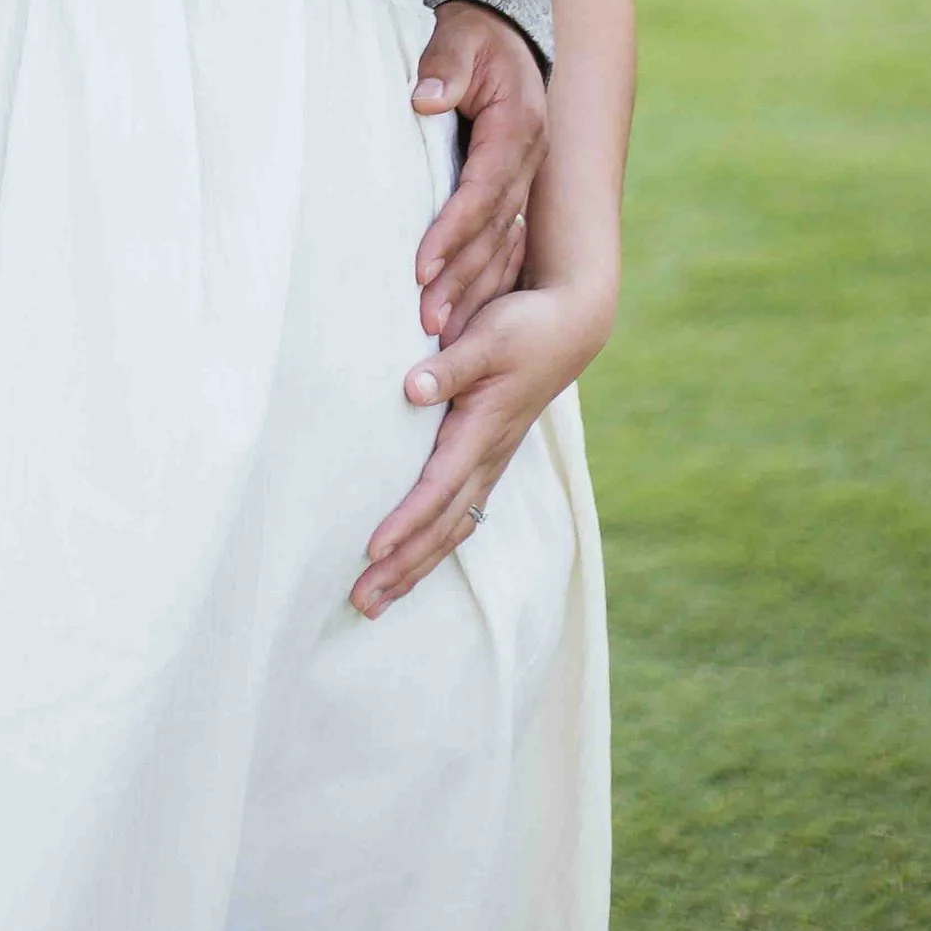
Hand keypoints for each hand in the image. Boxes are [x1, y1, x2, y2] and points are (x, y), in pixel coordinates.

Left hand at [352, 279, 611, 617]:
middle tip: (360, 601)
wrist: (570, 328)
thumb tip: (412, 388)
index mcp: (482, 431)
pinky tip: (411, 562)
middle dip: (402, 567)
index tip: (373, 549)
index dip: (406, 520)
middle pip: (442, 527)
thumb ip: (449, 366)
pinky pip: (459, 517)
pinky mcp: (489, 460)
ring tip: (375, 601)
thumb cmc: (525, 329)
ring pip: (451, 530)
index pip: (438, 487)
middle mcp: (488, 457)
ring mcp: (491, 463)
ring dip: (413, 567)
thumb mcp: (488, 338)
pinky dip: (432, 545)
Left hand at [410, 4, 546, 343]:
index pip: (482, 191)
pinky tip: (464, 317)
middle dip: (461, 278)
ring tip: (439, 332)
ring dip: (472, 290)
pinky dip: (484, 281)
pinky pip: (503, 245)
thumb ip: (444, 65)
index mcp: (518, 128)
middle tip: (428, 321)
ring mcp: (525, 180)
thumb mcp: (460, 37)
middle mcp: (527, 162)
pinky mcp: (514, 191)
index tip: (420, 267)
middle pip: (494, 232)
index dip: (452, 230)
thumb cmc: (474, 36)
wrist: (504, 33)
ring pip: (501, 246)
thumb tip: (424, 100)